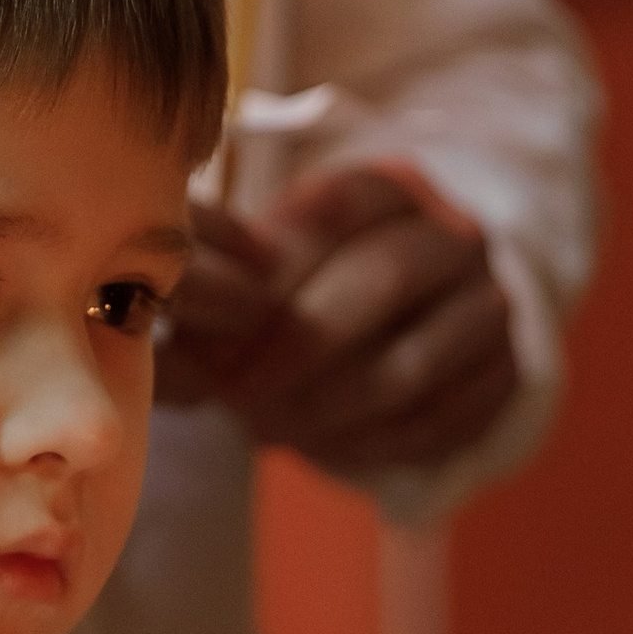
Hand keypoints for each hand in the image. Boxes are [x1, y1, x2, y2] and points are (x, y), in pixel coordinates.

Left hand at [156, 167, 516, 477]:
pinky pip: (440, 420)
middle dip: (297, 345)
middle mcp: (455, 238)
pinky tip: (317, 445)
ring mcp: (490, 308)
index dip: (269, 274)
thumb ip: (204, 285)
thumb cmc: (310, 288)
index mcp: (390, 188)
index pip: (334, 211)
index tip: (215, 326)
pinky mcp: (505, 377)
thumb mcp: (262, 267)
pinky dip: (370, 442)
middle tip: (236, 391)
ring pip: (412, 364)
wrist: (415, 320)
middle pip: (381, 281)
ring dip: (328, 405)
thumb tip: (127, 314)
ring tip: (266, 426)